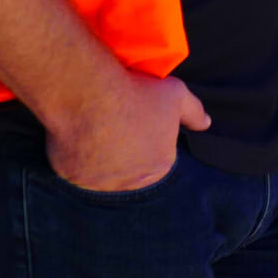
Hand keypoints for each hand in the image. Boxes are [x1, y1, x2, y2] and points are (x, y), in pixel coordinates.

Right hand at [43, 69, 209, 192]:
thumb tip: (206, 124)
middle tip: (116, 128)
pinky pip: (74, 170)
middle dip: (126, 154)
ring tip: (96, 132)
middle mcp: (131, 183)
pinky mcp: (71, 177)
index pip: (157, 160)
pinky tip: (77, 137)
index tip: (137, 124)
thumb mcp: (176, 95)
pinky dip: (75, 158)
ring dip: (101, 160)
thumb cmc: (137, 93)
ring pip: (101, 174)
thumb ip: (194, 112)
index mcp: (159, 167)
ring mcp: (99, 184)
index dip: (148, 141)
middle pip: (130, 170)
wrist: (91, 94)